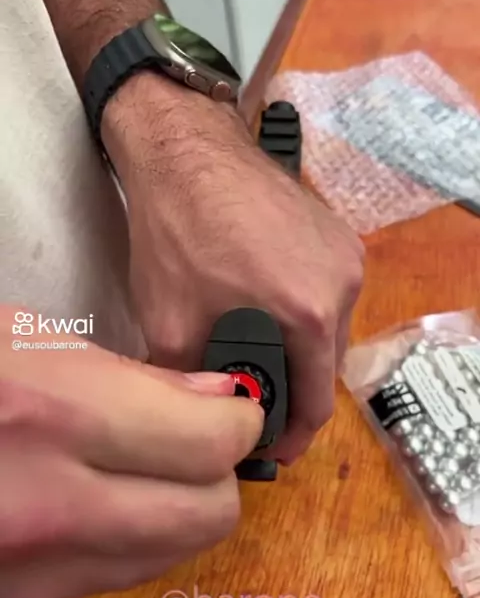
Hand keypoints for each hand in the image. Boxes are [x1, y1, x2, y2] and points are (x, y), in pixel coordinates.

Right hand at [0, 306, 262, 597]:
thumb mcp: (19, 340)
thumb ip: (129, 376)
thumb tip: (215, 398)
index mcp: (47, 415)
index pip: (209, 442)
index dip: (236, 419)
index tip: (232, 408)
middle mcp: (42, 509)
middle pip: (206, 516)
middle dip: (213, 474)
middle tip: (190, 438)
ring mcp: (26, 572)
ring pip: (167, 556)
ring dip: (170, 509)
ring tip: (129, 465)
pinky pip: (109, 578)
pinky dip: (118, 541)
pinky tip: (82, 499)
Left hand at [102, 76, 363, 464]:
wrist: (185, 149)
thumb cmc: (176, 232)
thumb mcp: (170, 324)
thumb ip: (197, 384)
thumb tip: (209, 417)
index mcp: (310, 314)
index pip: (317, 402)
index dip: (292, 435)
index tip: (270, 448)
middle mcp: (343, 284)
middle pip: (326, 366)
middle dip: (292, 391)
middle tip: (255, 403)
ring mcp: (345, 253)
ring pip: (329, 329)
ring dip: (297, 350)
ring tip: (256, 354)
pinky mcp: (337, 230)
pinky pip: (327, 291)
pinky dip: (301, 311)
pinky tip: (264, 307)